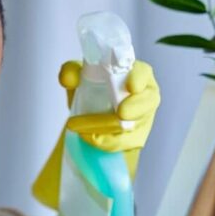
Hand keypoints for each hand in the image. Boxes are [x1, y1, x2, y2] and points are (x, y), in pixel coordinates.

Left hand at [32, 60, 160, 210]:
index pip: (143, 73)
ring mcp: (143, 119)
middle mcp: (146, 95)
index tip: (132, 86)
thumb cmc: (90, 88)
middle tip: (121, 112)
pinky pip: (123, 143)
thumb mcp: (77, 77)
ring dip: (106, 127)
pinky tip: (87, 136)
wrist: (89, 116)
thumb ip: (70, 72)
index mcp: (137, 73)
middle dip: (135, 108)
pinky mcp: (136, 139)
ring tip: (78, 125)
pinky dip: (104, 141)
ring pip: (132, 126)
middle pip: (147, 103)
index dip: (139, 78)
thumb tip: (67, 78)